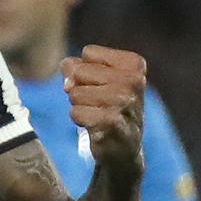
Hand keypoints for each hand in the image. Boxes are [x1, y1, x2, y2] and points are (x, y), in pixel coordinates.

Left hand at [60, 45, 145, 173]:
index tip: (101, 85)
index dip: (85, 71)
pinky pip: (76, 112)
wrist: (123, 148)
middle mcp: (134, 81)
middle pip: (80, 72)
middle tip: (98, 103)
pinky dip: (79, 119)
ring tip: (97, 114)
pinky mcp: (112, 122)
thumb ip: (77, 66)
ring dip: (79, 106)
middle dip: (80, 89)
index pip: (89, 53)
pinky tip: (96, 126)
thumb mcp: (95, 81)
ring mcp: (125, 102)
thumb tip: (65, 65)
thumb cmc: (107, 107)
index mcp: (134, 64)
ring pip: (75, 93)